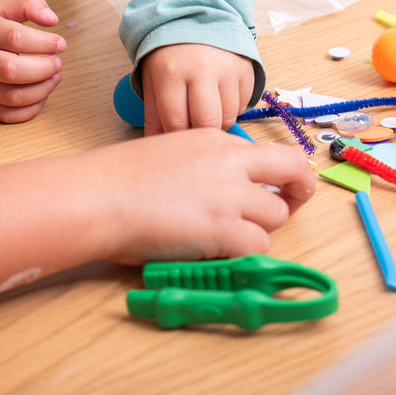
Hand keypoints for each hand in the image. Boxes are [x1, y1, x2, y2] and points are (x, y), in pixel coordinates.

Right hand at [0, 0, 65, 123]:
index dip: (43, 42)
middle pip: (11, 70)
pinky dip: (30, 109)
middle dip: (43, 68)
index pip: (14, 37)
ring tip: (54, 77)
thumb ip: (29, 3)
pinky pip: (7, 115)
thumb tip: (51, 19)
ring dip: (42, 89)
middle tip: (57, 62)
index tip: (60, 44)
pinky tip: (42, 94)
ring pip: (11, 96)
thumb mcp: (3, 6)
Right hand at [97, 129, 314, 263]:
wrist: (96, 195)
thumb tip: (229, 188)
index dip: (288, 172)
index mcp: (217, 140)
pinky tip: (216, 252)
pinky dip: (243, 254)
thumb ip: (206, 165)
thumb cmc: (119, 179)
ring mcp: (229, 195)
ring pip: (275, 217)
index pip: (275, 151)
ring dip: (257, 230)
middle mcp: (230, 162)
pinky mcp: (223, 229)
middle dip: (298, 194)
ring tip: (225, 237)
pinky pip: (257, 246)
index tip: (285, 186)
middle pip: (293, 173)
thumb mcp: (171, 150)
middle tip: (287, 209)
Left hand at [139, 44, 254, 135]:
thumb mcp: (153, 80)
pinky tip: (219, 99)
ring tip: (205, 112)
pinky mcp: (246, 70)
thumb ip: (154, 116)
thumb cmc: (171, 55)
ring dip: (217, 123)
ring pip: (228, 118)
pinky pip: (242, 106)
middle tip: (194, 132)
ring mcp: (227, 69)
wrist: (197, 19)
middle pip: (207, 123)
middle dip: (200, 135)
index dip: (176, 139)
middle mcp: (202, 69)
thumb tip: (159, 145)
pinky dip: (231, 110)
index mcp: (171, 72)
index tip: (176, 143)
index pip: (176, 122)